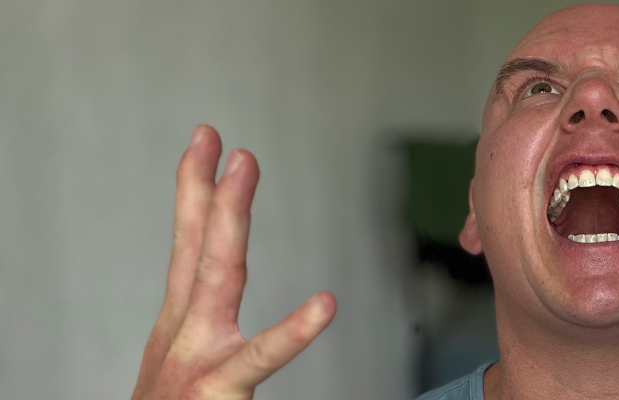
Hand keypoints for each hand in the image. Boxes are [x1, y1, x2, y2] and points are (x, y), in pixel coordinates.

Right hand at [132, 125, 336, 399]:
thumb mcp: (195, 373)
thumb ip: (219, 339)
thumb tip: (235, 321)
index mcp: (184, 328)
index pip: (190, 249)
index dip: (196, 194)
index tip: (207, 146)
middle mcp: (185, 336)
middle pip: (199, 249)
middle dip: (212, 191)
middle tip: (226, 141)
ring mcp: (198, 361)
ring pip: (218, 278)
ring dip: (228, 217)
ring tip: (245, 167)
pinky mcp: (218, 392)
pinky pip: (259, 360)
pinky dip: (292, 333)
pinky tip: (325, 304)